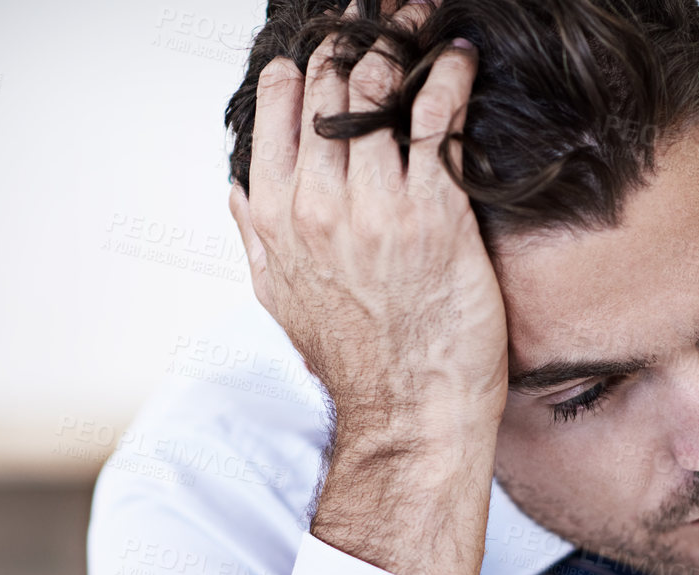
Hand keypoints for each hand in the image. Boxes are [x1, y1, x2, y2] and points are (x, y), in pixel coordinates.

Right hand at [228, 6, 506, 574]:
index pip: (282, 102)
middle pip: (332, 85)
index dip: (313, 63)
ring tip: (420, 23)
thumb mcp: (280, 299)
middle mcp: (316, 201)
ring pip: (379, 91)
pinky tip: (459, 56)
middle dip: (359, 40)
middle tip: (384, 19)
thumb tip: (239, 191)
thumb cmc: (353, 361)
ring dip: (403, 45)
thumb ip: (256, 235)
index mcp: (274, 213)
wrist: (408, 412)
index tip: (336, 44)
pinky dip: (448, 76)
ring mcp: (374, 203)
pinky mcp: (434, 211)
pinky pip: (436, 120)